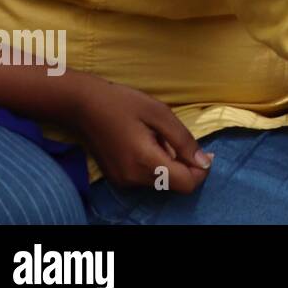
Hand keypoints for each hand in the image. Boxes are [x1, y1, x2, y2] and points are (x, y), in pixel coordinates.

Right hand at [68, 75, 211, 193]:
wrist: (83, 106)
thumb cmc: (123, 103)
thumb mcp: (160, 114)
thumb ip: (183, 140)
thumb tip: (205, 162)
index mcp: (145, 161)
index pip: (186, 183)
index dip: (201, 170)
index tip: (204, 152)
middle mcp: (133, 178)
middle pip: (175, 184)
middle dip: (186, 166)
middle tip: (179, 139)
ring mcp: (123, 181)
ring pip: (163, 182)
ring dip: (171, 164)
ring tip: (158, 138)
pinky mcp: (117, 178)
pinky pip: (148, 179)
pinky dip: (157, 166)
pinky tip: (147, 144)